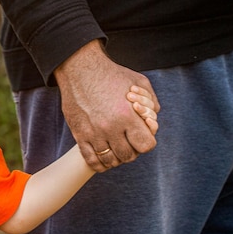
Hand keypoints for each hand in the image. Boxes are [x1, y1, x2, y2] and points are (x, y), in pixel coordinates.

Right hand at [54, 40, 159, 171]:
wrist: (80, 69)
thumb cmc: (111, 75)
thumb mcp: (139, 82)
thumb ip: (152, 103)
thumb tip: (153, 122)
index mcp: (127, 115)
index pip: (145, 145)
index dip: (146, 142)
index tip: (142, 136)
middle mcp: (110, 127)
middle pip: (128, 155)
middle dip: (132, 150)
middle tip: (128, 141)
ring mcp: (93, 132)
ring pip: (110, 160)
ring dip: (116, 159)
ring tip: (116, 149)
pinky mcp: (79, 134)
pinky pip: (91, 159)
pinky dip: (99, 164)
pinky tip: (103, 159)